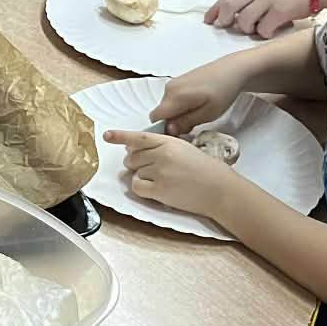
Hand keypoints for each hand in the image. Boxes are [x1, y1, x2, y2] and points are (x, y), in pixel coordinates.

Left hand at [102, 130, 241, 216]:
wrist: (219, 189)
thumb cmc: (205, 169)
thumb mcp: (184, 148)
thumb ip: (162, 146)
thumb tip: (137, 148)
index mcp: (169, 142)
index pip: (139, 137)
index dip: (121, 136)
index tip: (107, 135)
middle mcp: (161, 154)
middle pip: (132, 157)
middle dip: (137, 163)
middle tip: (154, 169)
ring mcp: (159, 172)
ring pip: (134, 172)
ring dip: (143, 176)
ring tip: (163, 179)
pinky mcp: (159, 190)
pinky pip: (137, 186)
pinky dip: (141, 188)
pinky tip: (155, 189)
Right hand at [151, 62, 240, 132]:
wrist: (233, 70)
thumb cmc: (224, 89)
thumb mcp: (208, 114)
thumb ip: (186, 123)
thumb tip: (170, 130)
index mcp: (175, 96)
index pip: (155, 118)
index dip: (164, 129)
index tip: (178, 133)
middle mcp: (170, 88)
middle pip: (161, 113)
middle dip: (173, 122)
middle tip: (194, 124)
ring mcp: (174, 83)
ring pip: (167, 106)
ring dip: (178, 114)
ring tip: (199, 113)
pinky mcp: (179, 81)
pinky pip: (173, 99)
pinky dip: (181, 105)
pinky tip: (198, 104)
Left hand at [207, 0, 313, 39]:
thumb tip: (237, 13)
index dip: (215, 10)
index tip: (208, 20)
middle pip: (229, 6)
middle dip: (224, 20)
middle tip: (226, 27)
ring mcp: (269, 0)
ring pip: (245, 20)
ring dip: (248, 29)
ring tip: (257, 28)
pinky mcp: (281, 11)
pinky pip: (264, 29)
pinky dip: (264, 33)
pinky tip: (272, 31)